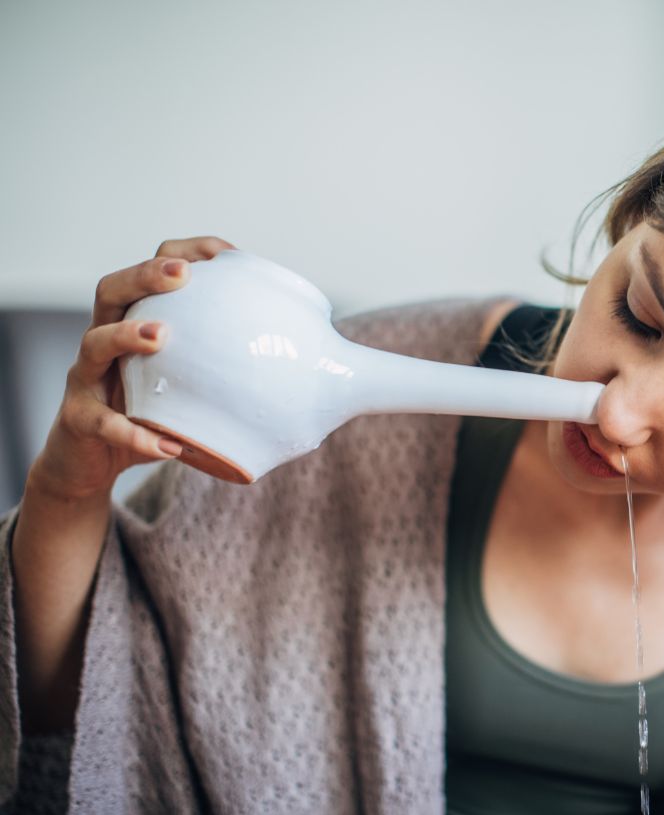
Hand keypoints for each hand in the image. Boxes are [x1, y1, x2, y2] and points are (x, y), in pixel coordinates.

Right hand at [25, 237, 236, 501]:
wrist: (94, 464)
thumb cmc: (157, 416)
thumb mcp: (199, 386)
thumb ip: (248, 369)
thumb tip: (335, 364)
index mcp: (137, 320)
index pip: (153, 270)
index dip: (186, 253)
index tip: (226, 255)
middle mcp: (106, 338)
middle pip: (112, 290)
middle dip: (145, 275)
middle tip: (182, 274)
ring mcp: (87, 377)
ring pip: (95, 343)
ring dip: (126, 335)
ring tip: (161, 336)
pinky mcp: (78, 420)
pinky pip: (101, 423)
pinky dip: (134, 433)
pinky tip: (168, 445)